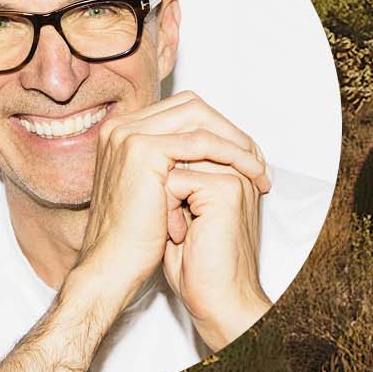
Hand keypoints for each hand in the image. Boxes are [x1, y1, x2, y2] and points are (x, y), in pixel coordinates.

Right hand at [74, 91, 272, 291]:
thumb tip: (218, 145)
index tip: (248, 154)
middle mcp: (121, 126)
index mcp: (123, 131)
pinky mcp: (142, 149)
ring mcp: (128, 134)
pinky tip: (250, 173)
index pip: (184, 111)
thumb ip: (177, 161)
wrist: (114, 263)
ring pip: (200, 119)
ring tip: (258, 169)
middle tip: (258, 159)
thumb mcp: (160, 188)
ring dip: (236, 142)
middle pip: (193, 107)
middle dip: (231, 131)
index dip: (220, 128)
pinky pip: (202, 141)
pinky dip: (232, 154)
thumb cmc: (139, 235)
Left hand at [163, 164, 267, 350]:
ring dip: (165, 198)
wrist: (218, 299)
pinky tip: (180, 235)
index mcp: (233, 174)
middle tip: (177, 226)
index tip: (177, 222)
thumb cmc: (199, 266)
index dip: (167, 184)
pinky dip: (167, 210)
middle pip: (179, 153)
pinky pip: (175, 180)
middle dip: (166, 189)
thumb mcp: (184, 214)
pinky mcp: (226, 189)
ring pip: (173, 163)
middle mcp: (238, 171)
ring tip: (178, 230)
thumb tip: (153, 159)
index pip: (185, 150)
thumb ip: (179, 182)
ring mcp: (235, 178)